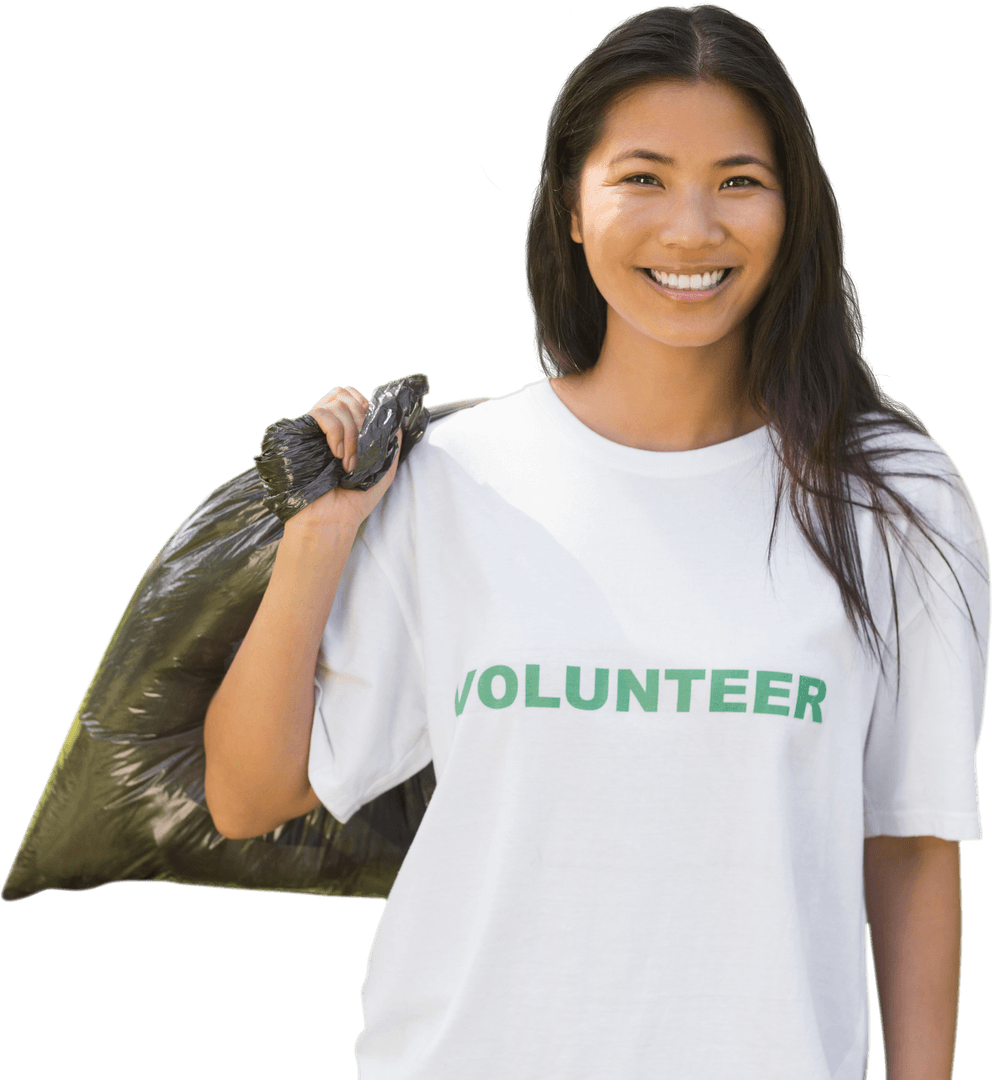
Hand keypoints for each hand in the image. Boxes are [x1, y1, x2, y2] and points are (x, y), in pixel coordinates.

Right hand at [285, 385, 402, 532]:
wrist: (331, 521)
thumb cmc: (355, 501)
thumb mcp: (383, 470)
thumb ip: (391, 443)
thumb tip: (396, 417)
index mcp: (344, 430)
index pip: (354, 397)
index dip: (366, 408)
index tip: (372, 435)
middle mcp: (326, 426)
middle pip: (346, 394)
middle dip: (362, 419)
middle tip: (361, 451)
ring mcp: (312, 429)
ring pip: (336, 403)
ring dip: (351, 431)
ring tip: (348, 461)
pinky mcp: (299, 434)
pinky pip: (320, 413)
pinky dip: (335, 431)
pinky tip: (337, 454)